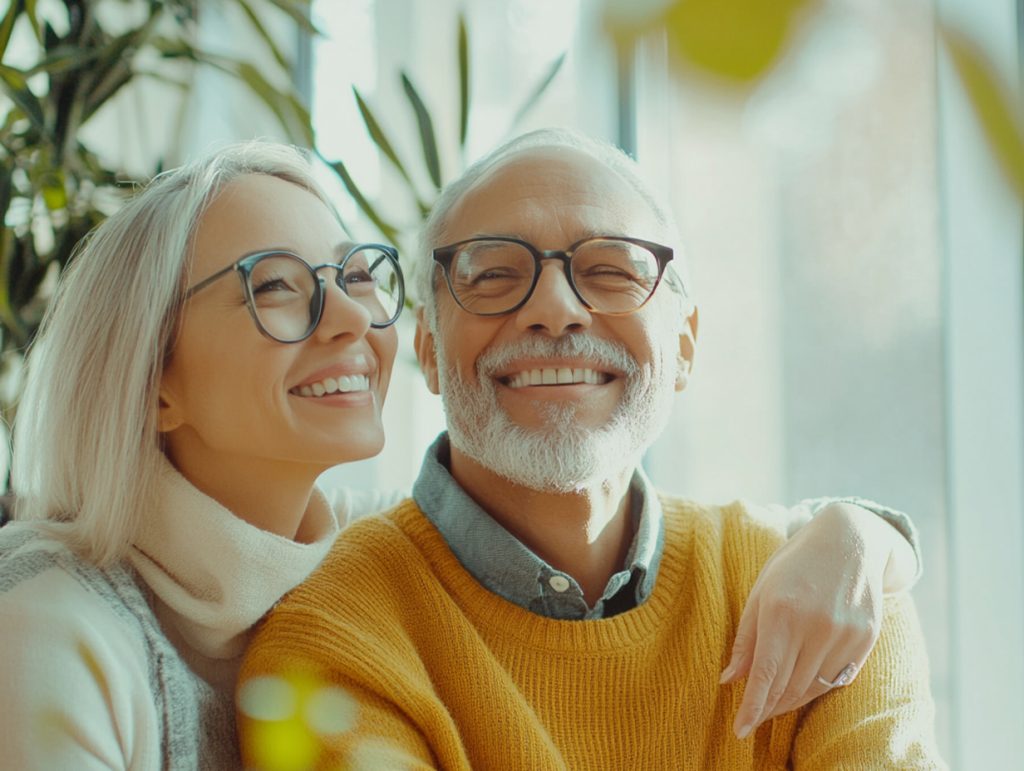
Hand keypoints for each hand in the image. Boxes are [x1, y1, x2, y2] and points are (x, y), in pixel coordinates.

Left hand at [720, 503, 904, 737]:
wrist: (850, 541)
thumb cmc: (794, 565)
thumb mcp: (761, 591)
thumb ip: (747, 638)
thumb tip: (729, 679)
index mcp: (782, 611)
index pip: (766, 674)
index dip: (752, 707)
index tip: (739, 730)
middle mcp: (816, 625)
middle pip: (788, 686)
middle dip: (767, 707)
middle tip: (751, 718)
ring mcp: (845, 634)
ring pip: (813, 688)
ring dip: (790, 701)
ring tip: (772, 705)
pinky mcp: (866, 640)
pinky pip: (837, 679)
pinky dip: (816, 689)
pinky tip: (801, 687)